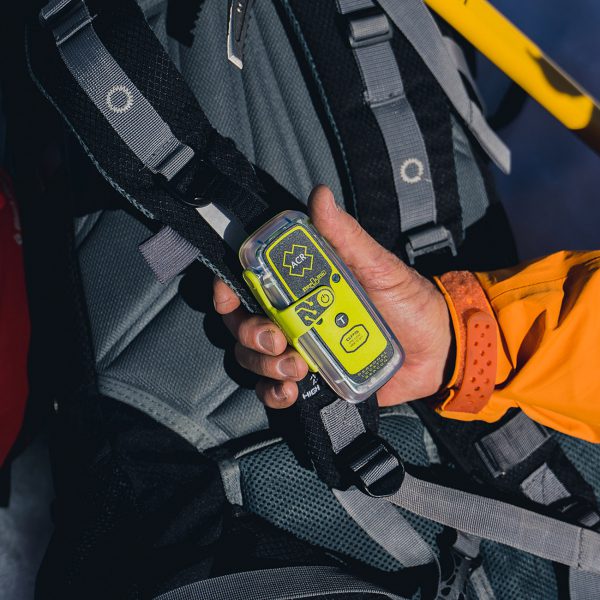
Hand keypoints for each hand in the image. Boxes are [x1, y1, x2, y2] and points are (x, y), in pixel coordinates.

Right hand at [213, 186, 452, 408]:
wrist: (436, 350)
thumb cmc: (407, 300)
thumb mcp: (378, 266)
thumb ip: (346, 237)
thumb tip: (320, 196)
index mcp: (302, 285)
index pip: (248, 283)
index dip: (228, 289)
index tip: (228, 297)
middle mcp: (293, 316)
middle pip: (242, 325)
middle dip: (249, 333)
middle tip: (276, 340)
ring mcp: (300, 350)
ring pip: (254, 359)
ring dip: (265, 365)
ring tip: (297, 367)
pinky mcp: (313, 381)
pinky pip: (276, 390)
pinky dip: (274, 394)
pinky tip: (290, 391)